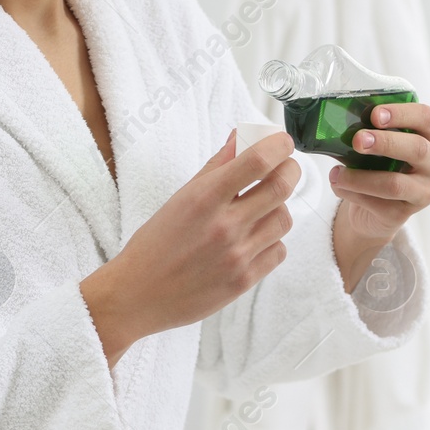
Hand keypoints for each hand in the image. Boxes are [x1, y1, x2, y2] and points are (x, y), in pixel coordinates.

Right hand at [80, 130, 300, 367]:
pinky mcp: (244, 281)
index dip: (279, 146)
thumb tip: (241, 135)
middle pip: (281, 187)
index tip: (282, 142)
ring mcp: (237, 256)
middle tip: (285, 168)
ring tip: (261, 209)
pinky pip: (279, 251)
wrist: (138, 294)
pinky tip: (253, 239)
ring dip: (279, 208)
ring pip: (284, 219)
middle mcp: (224, 226)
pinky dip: (272, 241)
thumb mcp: (181, 197)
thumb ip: (216, 166)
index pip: (257, 161)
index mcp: (204, 198)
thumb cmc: (156, 243)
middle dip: (290, 171)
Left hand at [329, 102, 429, 287]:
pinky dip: (352, 193)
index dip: (402, 114)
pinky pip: (377, 203)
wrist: (374, 208)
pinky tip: (338, 185)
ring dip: (361, 177)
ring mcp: (423, 192)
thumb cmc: (379, 164)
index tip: (375, 114)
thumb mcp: (379, 144)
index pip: (426, 118)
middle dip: (385, 142)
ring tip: (337, 172)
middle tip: (357, 140)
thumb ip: (370, 131)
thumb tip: (339, 119)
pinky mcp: (404, 214)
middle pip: (417, 149)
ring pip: (395, 183)